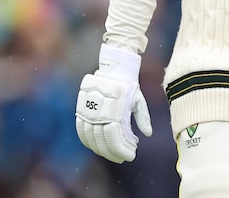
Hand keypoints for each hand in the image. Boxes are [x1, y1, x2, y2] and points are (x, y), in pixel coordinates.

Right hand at [76, 44, 152, 162]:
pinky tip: (94, 145)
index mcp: (114, 113)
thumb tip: (148, 134)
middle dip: (113, 154)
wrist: (113, 70)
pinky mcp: (81, 109)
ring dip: (100, 149)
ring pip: (90, 138)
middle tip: (121, 158)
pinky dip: (87, 140)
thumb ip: (143, 118)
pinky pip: (80, 129)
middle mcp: (99, 114)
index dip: (122, 152)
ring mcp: (88, 112)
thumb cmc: (128, 86)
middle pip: (102, 142)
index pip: (115, 140)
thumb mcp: (139, 101)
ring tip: (110, 153)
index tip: (131, 156)